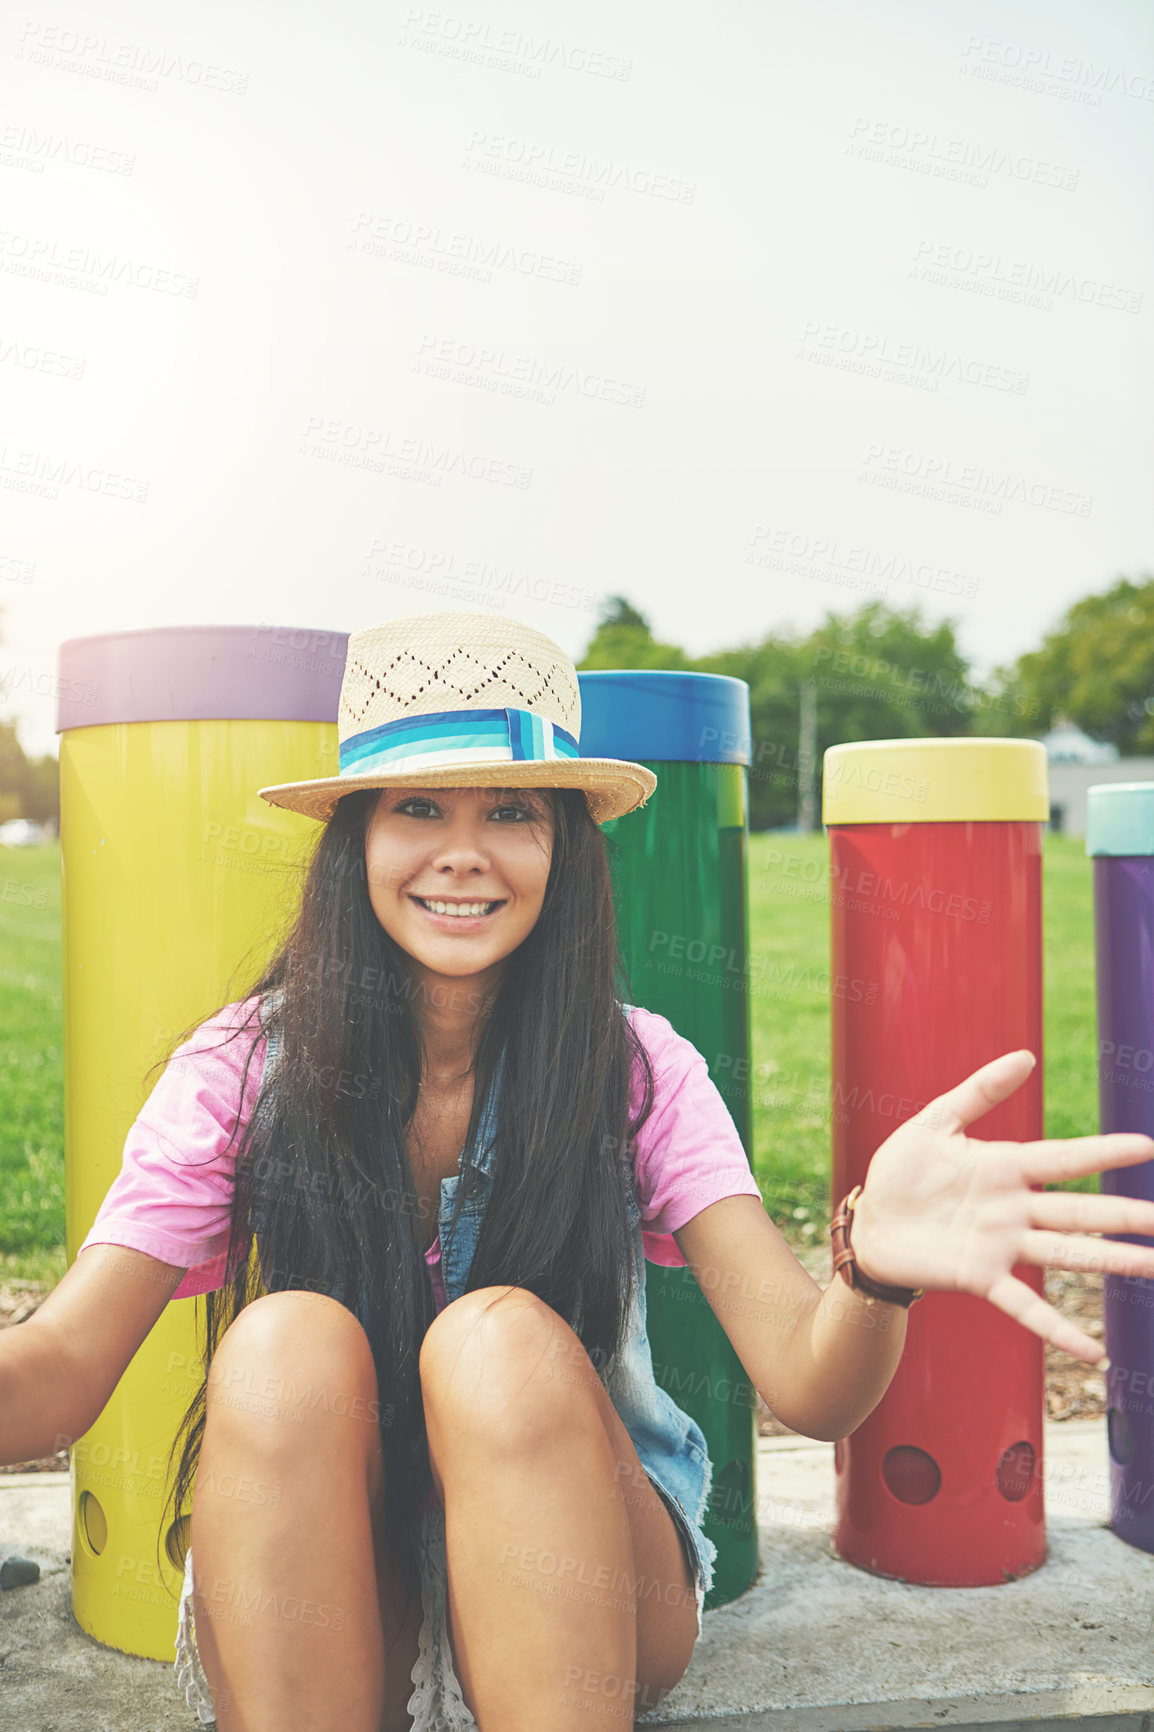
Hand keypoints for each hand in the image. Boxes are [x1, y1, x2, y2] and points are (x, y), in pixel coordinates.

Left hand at [849, 1050, 1153, 1364]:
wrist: (868, 1224)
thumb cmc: (900, 1171)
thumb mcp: (934, 1122)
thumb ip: (979, 1091)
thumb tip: (1026, 1056)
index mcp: (1005, 1167)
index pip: (1066, 1159)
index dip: (1104, 1152)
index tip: (1146, 1145)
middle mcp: (1014, 1209)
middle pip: (1081, 1212)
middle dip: (1126, 1216)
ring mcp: (1001, 1246)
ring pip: (1068, 1254)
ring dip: (1112, 1262)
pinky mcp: (980, 1277)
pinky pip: (1026, 1306)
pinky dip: (1059, 1330)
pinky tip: (1094, 1352)